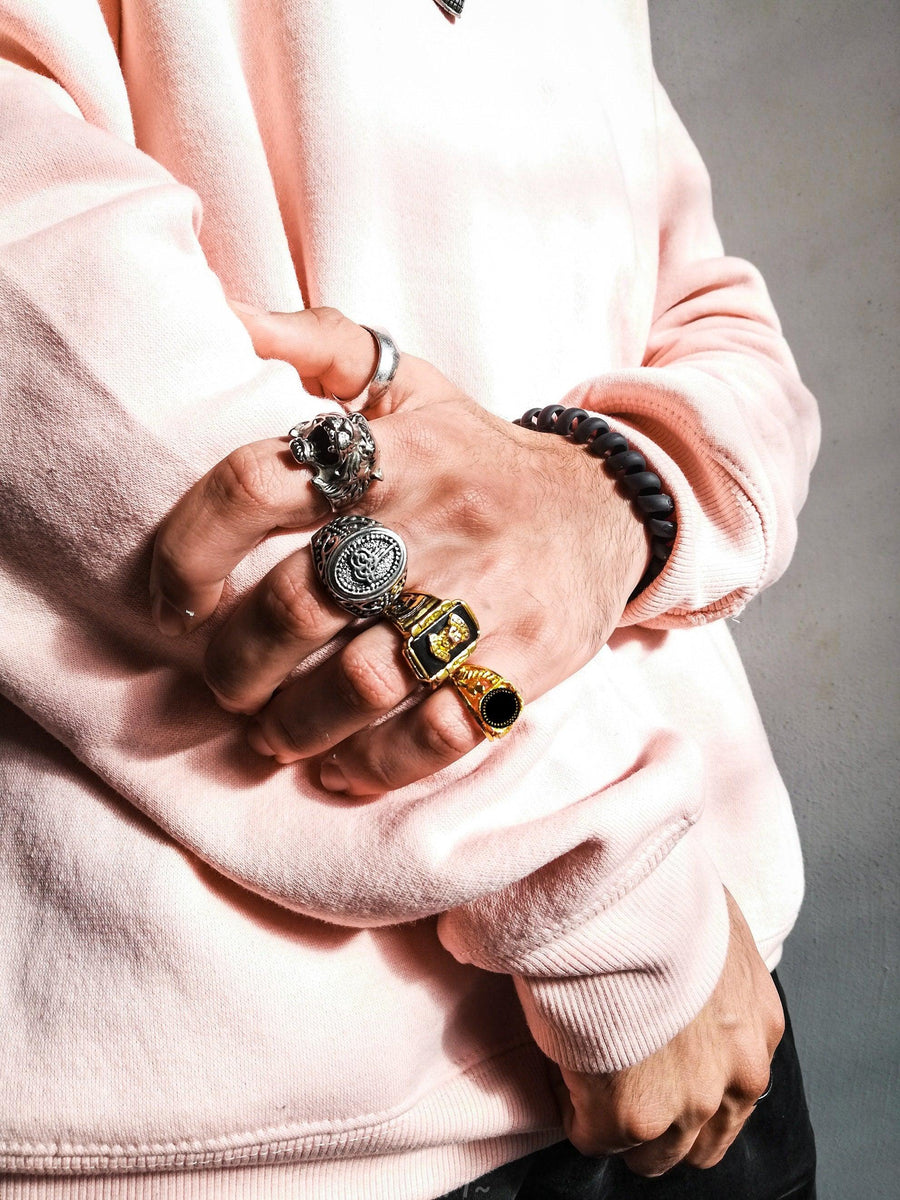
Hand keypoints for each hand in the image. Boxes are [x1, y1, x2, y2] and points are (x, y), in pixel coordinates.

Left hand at [150, 305, 649, 793]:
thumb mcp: (411, 383)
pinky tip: (344, 767)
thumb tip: (221, 311)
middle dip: (237, 662)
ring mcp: (484, 599)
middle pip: (297, 603)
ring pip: (359, 682)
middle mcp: (435, 523)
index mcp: (394, 450)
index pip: (260, 482)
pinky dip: (376, 764)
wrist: (606, 509)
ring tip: (271, 733)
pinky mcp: (525, 663)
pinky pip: (437, 732)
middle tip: (225, 683)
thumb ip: (319, 345)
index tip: (172, 599)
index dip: (191, 546)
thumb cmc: (480, 454)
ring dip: (294, 724)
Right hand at [557, 890, 784, 1175]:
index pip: (733, 1084)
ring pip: (656, 1155)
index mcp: (757, 1024)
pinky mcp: (633, 1118)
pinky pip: (595, 1138)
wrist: (622, 901)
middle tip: (625, 1083)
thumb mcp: (707, 920)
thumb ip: (704, 959)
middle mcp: (736, 1074)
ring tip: (590, 1088)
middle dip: (664, 1117)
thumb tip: (677, 955)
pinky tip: (562, 1078)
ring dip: (623, 1127)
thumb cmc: (659, 892)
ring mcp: (688, 1103)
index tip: (656, 1055)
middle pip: (703, 1137)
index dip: (687, 1073)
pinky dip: (575, 1114)